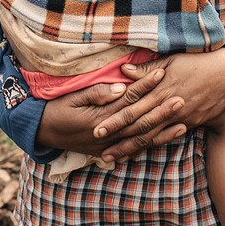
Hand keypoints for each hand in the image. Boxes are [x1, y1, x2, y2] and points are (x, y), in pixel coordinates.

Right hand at [36, 67, 186, 159]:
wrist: (41, 132)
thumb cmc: (56, 109)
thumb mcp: (72, 98)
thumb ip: (96, 93)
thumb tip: (121, 87)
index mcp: (100, 118)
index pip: (128, 100)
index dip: (145, 86)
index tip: (161, 73)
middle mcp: (108, 134)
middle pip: (140, 121)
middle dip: (161, 110)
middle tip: (181, 98)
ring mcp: (109, 146)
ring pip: (141, 139)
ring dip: (162, 131)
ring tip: (183, 122)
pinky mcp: (108, 151)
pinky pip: (133, 150)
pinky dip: (150, 145)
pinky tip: (165, 140)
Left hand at [97, 49, 224, 160]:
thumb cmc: (197, 62)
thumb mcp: (170, 61)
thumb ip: (146, 70)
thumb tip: (123, 71)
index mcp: (159, 89)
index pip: (131, 107)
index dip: (113, 119)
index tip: (96, 127)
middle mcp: (166, 106)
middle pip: (138, 125)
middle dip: (118, 138)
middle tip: (99, 148)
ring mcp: (178, 117)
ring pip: (151, 136)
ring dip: (131, 147)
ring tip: (114, 157)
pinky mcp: (188, 123)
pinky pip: (166, 137)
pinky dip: (152, 146)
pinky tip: (139, 153)